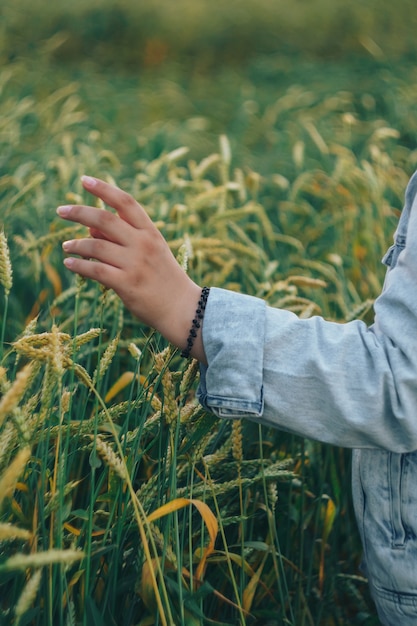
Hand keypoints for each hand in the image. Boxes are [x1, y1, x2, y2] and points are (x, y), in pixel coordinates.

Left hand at [57, 176, 205, 362]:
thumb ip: (123, 237)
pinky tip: (70, 263)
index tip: (85, 180)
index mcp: (151, 232)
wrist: (182, 308)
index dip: (104, 189)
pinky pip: (95, 270)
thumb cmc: (163, 278)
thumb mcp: (150, 251)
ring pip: (96, 245)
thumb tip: (91, 225)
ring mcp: (135, 264)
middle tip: (61, 210)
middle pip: (104, 219)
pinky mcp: (126, 284)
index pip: (126, 202)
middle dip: (79, 211)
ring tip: (66, 246)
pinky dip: (79, 265)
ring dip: (76, 244)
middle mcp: (143, 244)